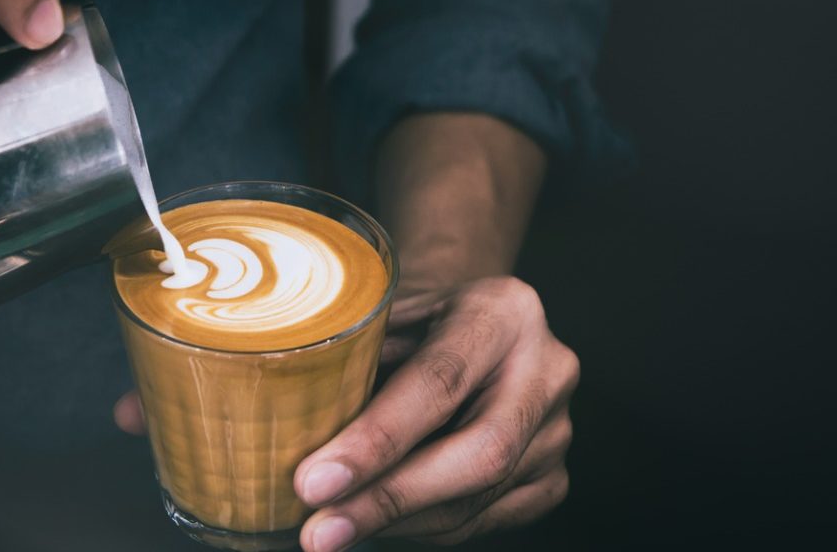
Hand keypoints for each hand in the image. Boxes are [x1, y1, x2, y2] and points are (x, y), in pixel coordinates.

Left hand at [293, 277, 577, 550]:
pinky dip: (421, 528)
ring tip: (330, 527)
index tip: (314, 481)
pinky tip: (377, 521)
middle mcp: (547, 369)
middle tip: (319, 527)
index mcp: (504, 311)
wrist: (471, 326)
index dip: (375, 440)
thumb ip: (354, 362)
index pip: (439, 383)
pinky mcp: (552, 476)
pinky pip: (484, 521)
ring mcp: (558, 429)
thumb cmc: (413, 321)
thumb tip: (283, 429)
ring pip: (478, 499)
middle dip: (388, 498)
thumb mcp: (385, 315)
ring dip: (397, 522)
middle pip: (478, 454)